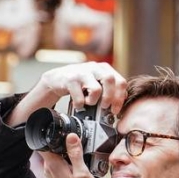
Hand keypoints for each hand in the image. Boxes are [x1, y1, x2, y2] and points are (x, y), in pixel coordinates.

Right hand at [7, 62, 126, 125]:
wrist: (57, 79)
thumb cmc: (80, 83)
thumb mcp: (96, 81)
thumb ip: (109, 88)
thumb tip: (122, 99)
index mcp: (104, 68)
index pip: (120, 81)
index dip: (120, 98)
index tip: (115, 110)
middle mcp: (94, 68)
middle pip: (110, 81)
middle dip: (110, 98)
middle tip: (105, 107)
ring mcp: (82, 72)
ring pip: (97, 89)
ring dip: (94, 101)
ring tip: (89, 103)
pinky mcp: (70, 80)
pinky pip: (80, 98)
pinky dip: (80, 104)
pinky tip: (78, 103)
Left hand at [40, 134, 99, 177]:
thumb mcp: (82, 171)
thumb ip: (76, 153)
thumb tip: (71, 137)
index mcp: (53, 164)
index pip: (42, 143)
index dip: (48, 133)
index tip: (56, 129)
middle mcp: (49, 167)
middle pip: (48, 146)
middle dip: (58, 140)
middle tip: (71, 139)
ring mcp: (51, 171)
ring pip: (53, 153)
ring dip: (62, 149)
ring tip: (75, 149)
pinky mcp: (55, 174)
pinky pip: (56, 160)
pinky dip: (63, 157)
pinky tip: (74, 159)